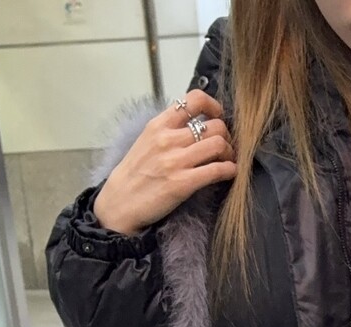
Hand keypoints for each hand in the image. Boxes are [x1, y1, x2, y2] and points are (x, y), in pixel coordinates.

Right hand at [93, 91, 236, 235]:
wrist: (120, 202)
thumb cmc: (136, 173)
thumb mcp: (147, 140)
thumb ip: (170, 128)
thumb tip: (196, 121)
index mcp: (159, 124)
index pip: (194, 100)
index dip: (214, 106)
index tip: (218, 116)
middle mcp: (168, 139)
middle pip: (215, 125)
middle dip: (226, 136)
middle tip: (225, 147)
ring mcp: (175, 161)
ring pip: (219, 145)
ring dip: (230, 153)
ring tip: (226, 161)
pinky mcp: (183, 183)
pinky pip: (217, 170)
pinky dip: (230, 170)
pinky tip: (229, 173)